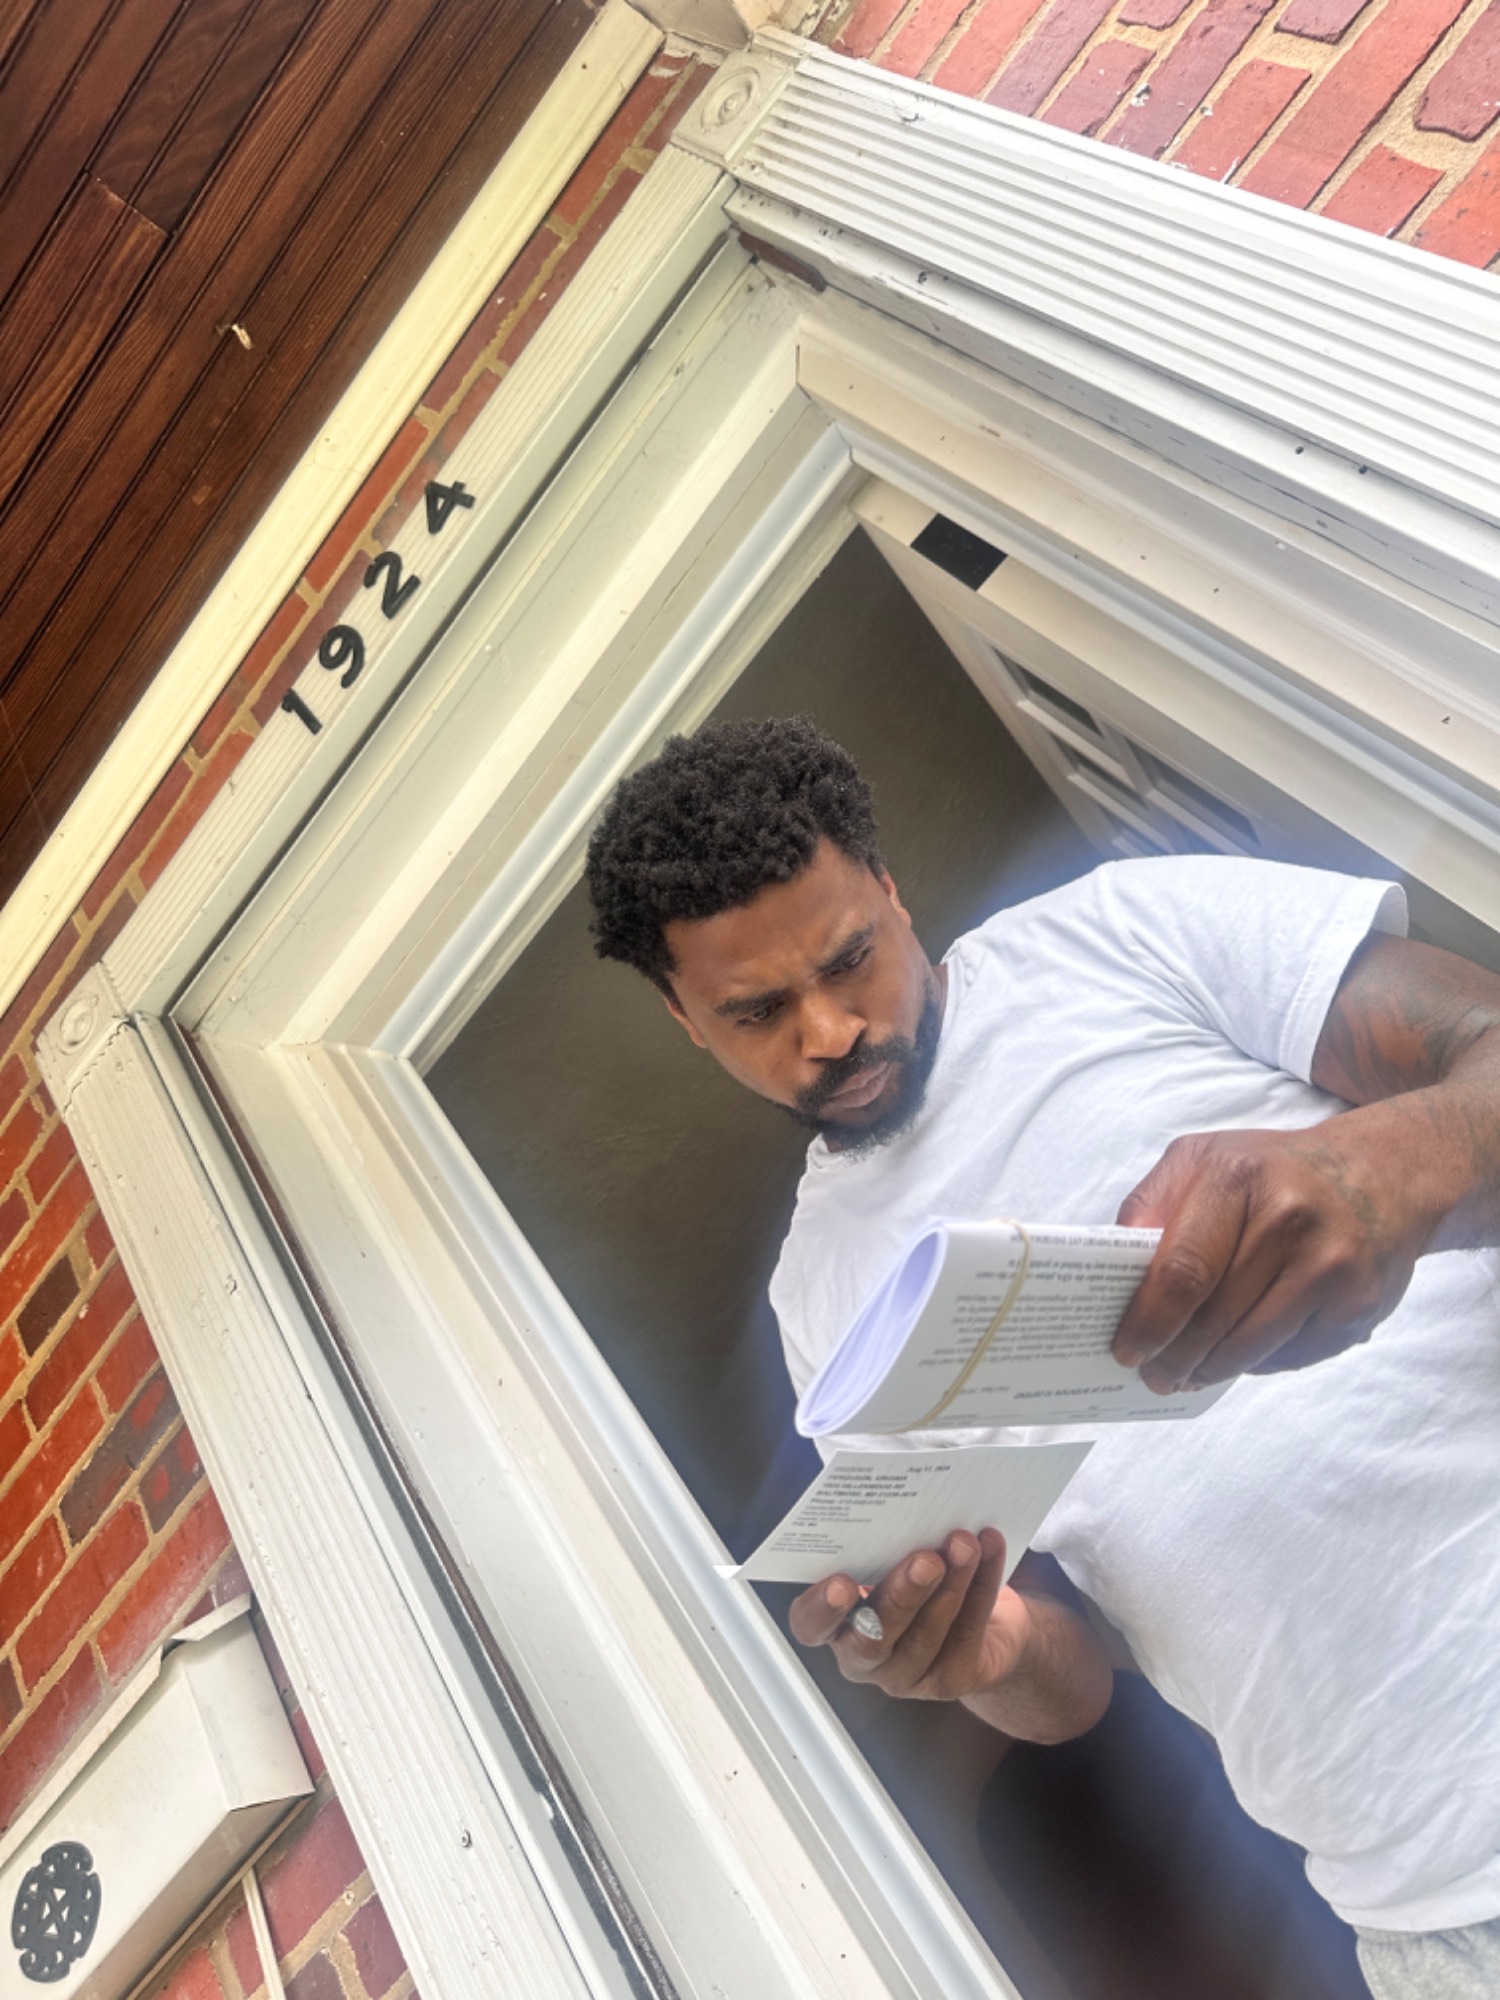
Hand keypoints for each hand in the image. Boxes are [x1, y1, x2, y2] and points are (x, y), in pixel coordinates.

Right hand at [787, 1529, 1028, 1700]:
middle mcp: (863, 1655)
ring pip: (926, 1636)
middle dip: (902, 1595)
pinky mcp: (952, 1679)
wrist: (985, 1620)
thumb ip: (884, 1543)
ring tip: (964, 1544)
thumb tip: (898, 1502)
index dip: (821, 1609)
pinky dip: (982, 1584)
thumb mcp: (892, 1556)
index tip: (843, 1582)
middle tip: (927, 1559)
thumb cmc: (920, 1574)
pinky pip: (968, 1631)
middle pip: (873, 1638)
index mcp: (835, 1622)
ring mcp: (908, 1674)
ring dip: (950, 1584)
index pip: (811, 1626)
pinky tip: (989, 1547)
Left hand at [1111, 1114, 1429, 1390]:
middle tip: (1152, 1375)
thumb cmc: (1274, 1172)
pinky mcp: (1359, 1304)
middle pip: (1213, 1318)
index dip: (1149, 1320)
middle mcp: (1289, 1220)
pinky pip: (1290, 1355)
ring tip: (1185, 1375)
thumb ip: (1152, 1205)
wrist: (1383, 1174)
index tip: (1126, 1350)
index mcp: (1237, 1178)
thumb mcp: (1204, 1159)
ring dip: (1209, 1370)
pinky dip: (1257, 1363)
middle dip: (1173, 1357)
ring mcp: (1330, 1265)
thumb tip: (1114, 1266)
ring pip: (1250, 1347)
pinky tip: (1242, 1353)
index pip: (1181, 1270)